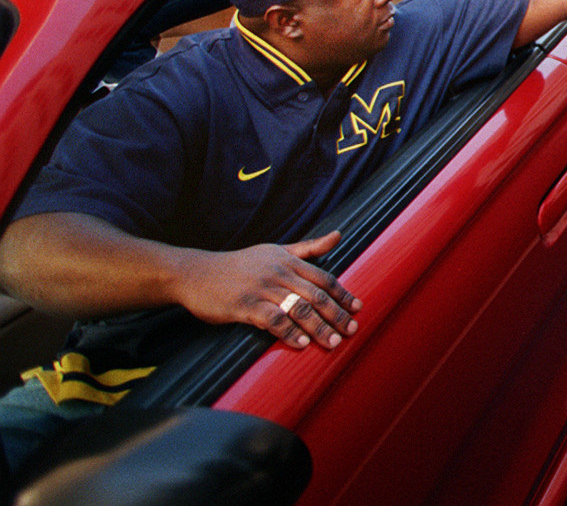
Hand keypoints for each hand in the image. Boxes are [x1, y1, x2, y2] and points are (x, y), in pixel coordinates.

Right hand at [172, 231, 361, 349]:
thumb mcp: (275, 250)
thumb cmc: (240, 264)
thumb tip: (339, 235)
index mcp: (288, 261)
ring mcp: (262, 289)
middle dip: (337, 314)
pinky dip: (289, 332)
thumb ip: (308, 248)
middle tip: (352, 330)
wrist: (196, 273)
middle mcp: (279, 273)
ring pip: (298, 309)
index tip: (358, 308)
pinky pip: (272, 320)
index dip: (343, 294)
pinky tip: (301, 344)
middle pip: (316, 295)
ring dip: (318, 327)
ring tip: (333, 342)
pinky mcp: (244, 305)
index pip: (324, 278)